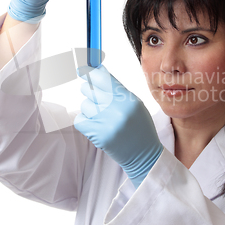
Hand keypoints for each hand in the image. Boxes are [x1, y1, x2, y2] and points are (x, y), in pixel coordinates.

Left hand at [74, 65, 163, 187]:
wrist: (144, 155)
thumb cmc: (139, 127)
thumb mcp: (135, 104)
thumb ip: (116, 88)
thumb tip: (97, 70)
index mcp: (129, 98)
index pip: (102, 77)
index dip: (89, 71)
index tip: (82, 69)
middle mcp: (118, 108)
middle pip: (89, 88)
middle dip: (90, 91)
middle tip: (99, 100)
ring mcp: (107, 123)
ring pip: (84, 104)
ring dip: (90, 109)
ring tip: (103, 117)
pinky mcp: (98, 136)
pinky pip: (79, 119)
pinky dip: (85, 121)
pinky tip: (96, 125)